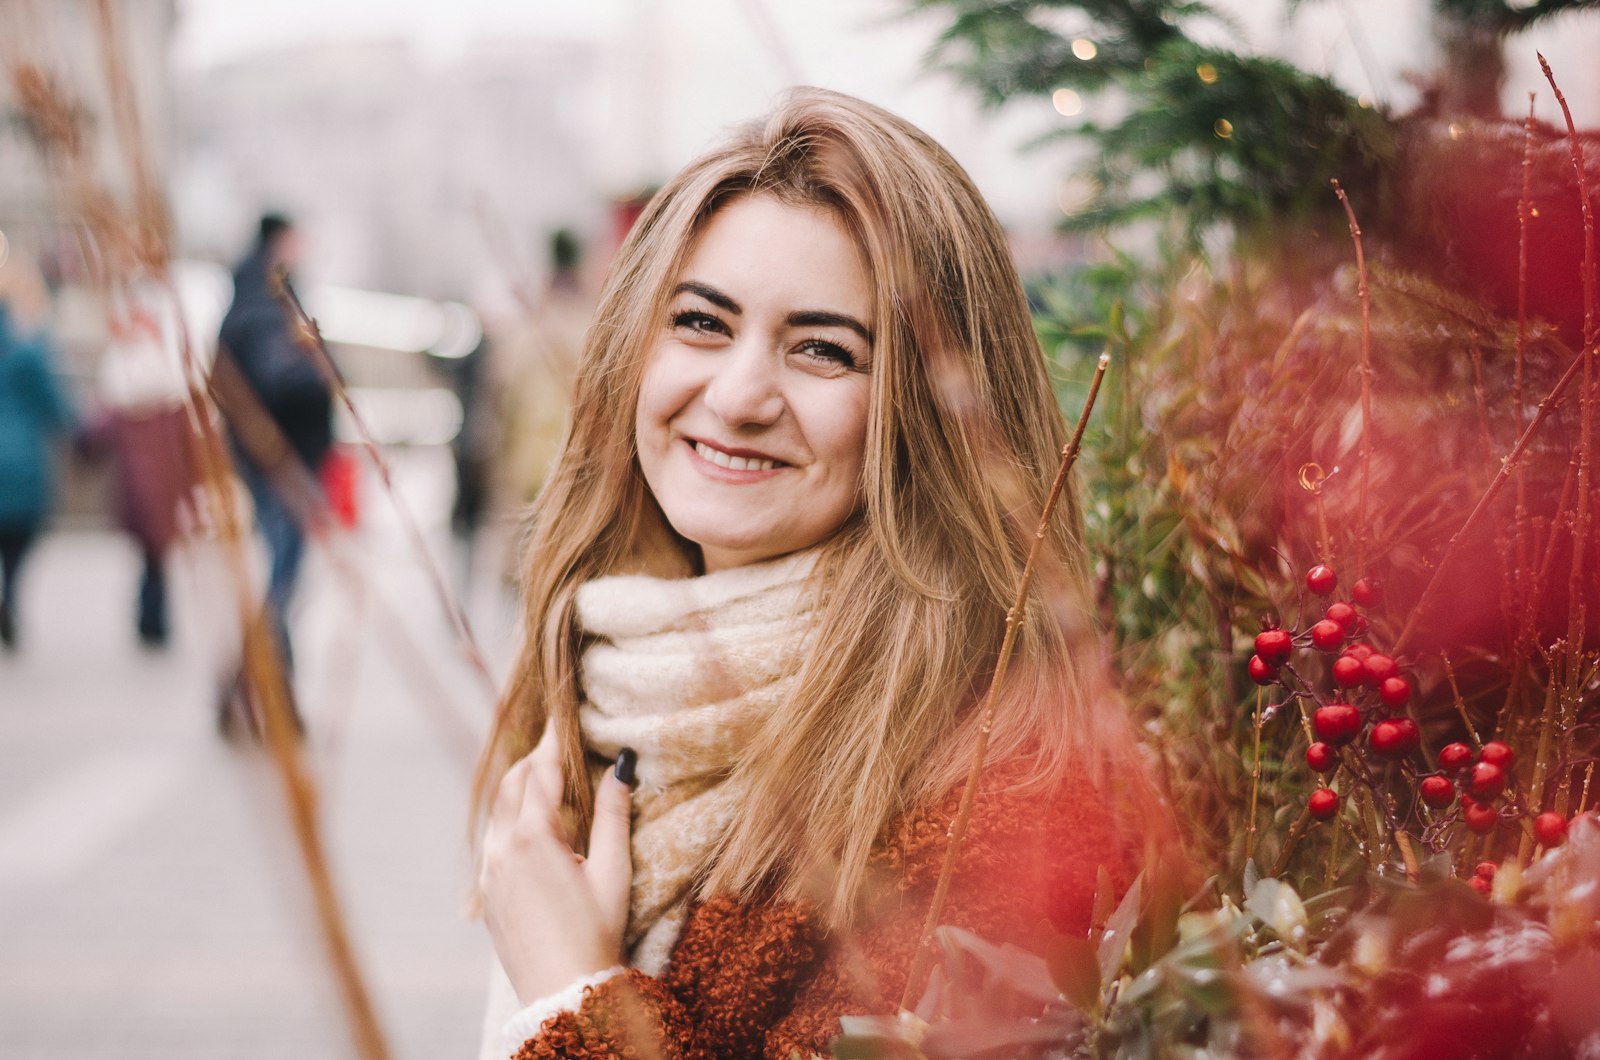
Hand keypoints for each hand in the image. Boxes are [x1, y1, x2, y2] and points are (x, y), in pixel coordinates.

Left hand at [479, 734, 634, 1002]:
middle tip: (558, 744)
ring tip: (545, 780)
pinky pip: (492, 840)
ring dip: (519, 788)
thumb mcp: (614, 871)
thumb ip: (613, 814)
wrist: (562, 993)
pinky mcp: (486, 893)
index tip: (562, 715)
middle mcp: (503, 849)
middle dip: (535, 760)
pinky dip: (509, 819)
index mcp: (535, 838)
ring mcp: (489, 872)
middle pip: (512, 783)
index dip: (554, 740)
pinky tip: (531, 826)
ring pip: (497, 811)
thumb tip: (622, 765)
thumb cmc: (596, 933)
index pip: (542, 771)